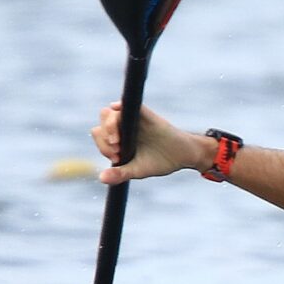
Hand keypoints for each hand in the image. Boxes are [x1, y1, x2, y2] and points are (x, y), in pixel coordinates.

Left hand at [91, 102, 209, 184]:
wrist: (182, 155)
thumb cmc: (159, 162)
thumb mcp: (137, 170)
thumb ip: (120, 173)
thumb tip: (101, 178)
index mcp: (119, 139)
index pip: (100, 136)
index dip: (103, 146)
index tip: (116, 157)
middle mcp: (124, 126)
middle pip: (103, 121)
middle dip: (104, 135)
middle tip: (117, 148)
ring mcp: (134, 119)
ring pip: (112, 113)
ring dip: (110, 125)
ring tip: (118, 141)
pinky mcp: (146, 114)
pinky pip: (131, 105)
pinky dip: (123, 106)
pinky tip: (117, 109)